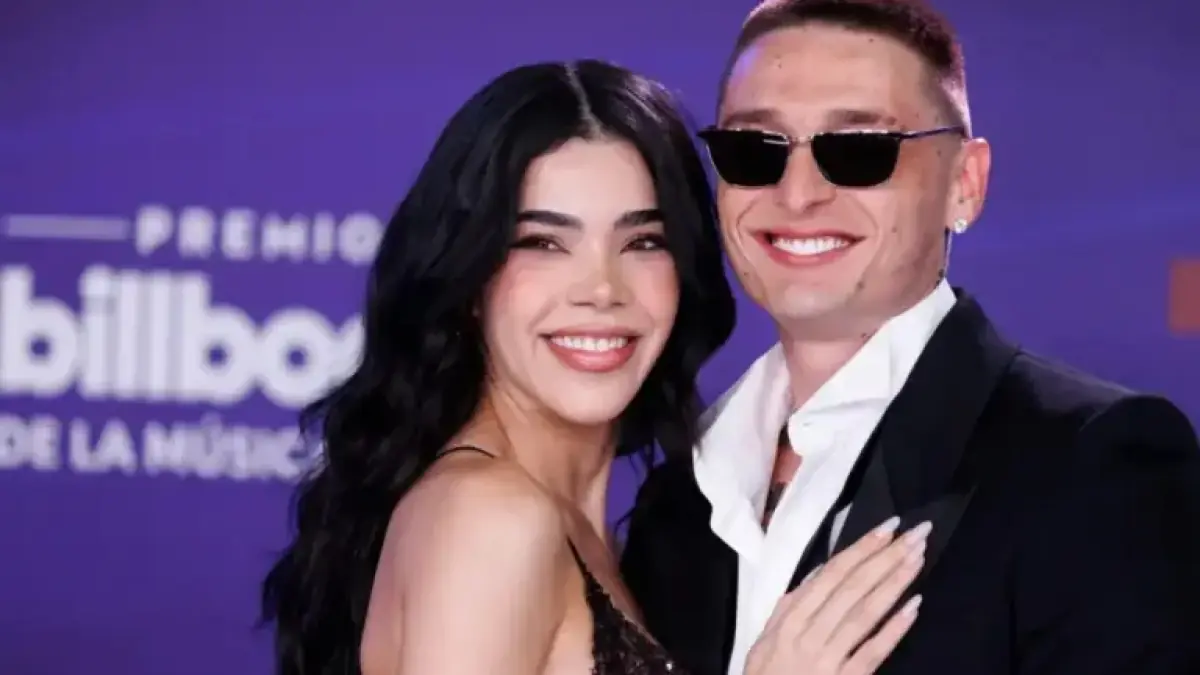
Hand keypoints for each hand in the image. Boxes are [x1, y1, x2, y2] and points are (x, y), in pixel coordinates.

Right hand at [744, 517, 928, 674]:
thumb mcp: (766, 639)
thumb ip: (791, 606)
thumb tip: (820, 573)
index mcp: (790, 619)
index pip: (831, 575)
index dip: (861, 549)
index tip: (888, 526)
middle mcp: (809, 633)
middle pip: (853, 588)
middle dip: (886, 557)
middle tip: (915, 533)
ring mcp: (828, 658)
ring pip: (865, 614)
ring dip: (894, 583)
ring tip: (918, 558)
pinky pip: (873, 651)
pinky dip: (894, 628)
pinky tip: (914, 606)